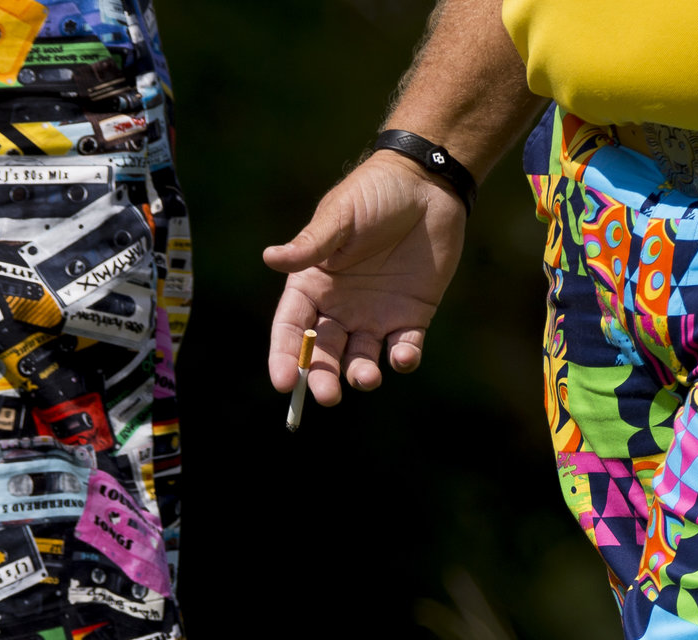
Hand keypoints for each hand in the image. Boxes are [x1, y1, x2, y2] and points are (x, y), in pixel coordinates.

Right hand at [264, 153, 467, 406]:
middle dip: (323, 377)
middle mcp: (339, 306)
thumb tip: (270, 259)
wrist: (426, 184)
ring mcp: (375, 314)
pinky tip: (402, 357)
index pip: (292, 328)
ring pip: (361, 358)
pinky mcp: (410, 316)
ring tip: (366, 378)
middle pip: (324, 353)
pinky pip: (404, 348)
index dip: (285, 356)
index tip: (285, 383)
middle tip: (328, 396)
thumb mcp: (339, 217)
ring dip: (361, 374)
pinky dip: (403, 359)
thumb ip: (311, 245)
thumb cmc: (374, 193)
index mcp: (313, 283)